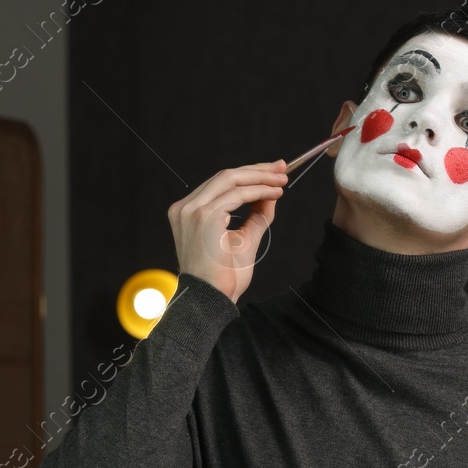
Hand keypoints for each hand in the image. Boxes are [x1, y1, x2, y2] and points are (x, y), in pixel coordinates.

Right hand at [167, 160, 286, 302]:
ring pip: (231, 180)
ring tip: (282, 180)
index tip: (271, 172)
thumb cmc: (223, 277)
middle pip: (224, 176)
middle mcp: (185, 208)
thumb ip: (255, 215)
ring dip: (261, 178)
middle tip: (282, 168)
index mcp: (187, 212)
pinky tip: (275, 193)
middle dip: (256, 170)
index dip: (247, 174)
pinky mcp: (204, 216)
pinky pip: (237, 195)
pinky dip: (259, 190)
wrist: (212, 299)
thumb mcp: (243, 239)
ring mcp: (192, 211)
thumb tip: (271, 193)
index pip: (219, 184)